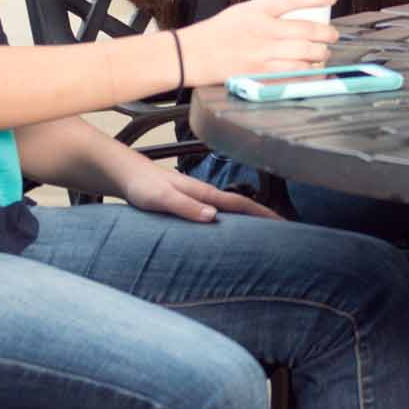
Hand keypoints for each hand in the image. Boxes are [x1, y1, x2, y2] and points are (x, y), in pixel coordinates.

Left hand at [121, 163, 280, 223]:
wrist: (125, 173)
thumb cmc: (142, 185)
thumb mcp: (162, 198)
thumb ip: (186, 206)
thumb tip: (213, 216)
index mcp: (204, 193)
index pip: (241, 204)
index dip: (263, 214)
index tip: (283, 223)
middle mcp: (205, 194)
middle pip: (241, 207)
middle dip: (263, 217)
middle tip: (282, 233)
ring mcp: (198, 198)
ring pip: (229, 210)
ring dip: (247, 220)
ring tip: (261, 235)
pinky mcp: (189, 203)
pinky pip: (216, 213)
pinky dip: (229, 220)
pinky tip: (226, 229)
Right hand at [183, 0, 338, 81]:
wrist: (191, 55)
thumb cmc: (216, 32)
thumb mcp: (242, 11)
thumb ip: (267, 12)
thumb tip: (295, 13)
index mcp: (257, 10)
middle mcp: (263, 31)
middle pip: (306, 30)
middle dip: (326, 34)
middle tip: (332, 35)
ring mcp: (262, 53)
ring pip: (304, 53)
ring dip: (320, 54)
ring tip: (323, 53)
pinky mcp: (259, 73)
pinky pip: (292, 74)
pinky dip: (307, 72)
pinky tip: (313, 70)